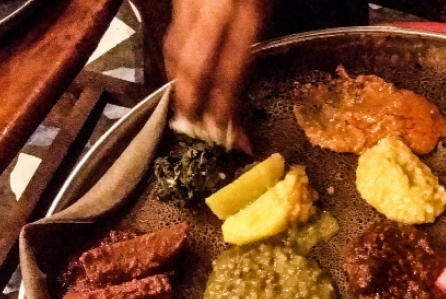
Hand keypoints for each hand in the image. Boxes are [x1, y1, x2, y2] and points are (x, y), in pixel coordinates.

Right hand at [164, 0, 263, 150]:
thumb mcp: (270, 6)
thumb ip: (259, 30)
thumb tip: (245, 74)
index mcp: (247, 12)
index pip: (232, 72)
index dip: (227, 109)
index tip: (232, 137)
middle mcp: (214, 9)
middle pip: (196, 67)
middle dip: (194, 104)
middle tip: (198, 131)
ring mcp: (192, 2)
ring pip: (178, 49)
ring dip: (180, 83)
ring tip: (185, 111)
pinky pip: (175, 31)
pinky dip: (176, 56)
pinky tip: (181, 70)